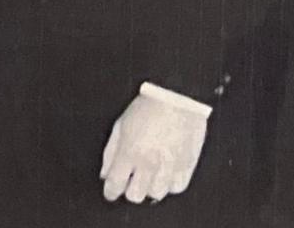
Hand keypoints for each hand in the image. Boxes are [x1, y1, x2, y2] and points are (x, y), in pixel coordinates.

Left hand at [100, 89, 208, 203]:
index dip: (110, 191)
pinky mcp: (187, 165)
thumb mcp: (120, 126)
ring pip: (156, 194)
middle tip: (130, 180)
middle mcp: (149, 163)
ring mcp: (169, 166)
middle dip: (129, 190)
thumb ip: (110, 153)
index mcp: (129, 152)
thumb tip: (106, 174)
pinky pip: (176, 187)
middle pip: (135, 195)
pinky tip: (165, 174)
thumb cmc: (147, 107)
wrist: (178, 98)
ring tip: (149, 174)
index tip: (110, 192)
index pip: (115, 184)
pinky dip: (169, 184)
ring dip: (149, 186)